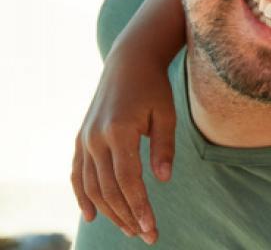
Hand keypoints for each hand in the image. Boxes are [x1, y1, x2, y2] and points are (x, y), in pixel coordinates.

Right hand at [71, 52, 175, 243]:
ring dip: (109, 211)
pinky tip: (93, 215)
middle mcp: (96, 138)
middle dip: (127, 216)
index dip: (139, 208)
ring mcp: (85, 139)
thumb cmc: (154, 89)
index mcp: (119, 132)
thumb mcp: (166, 114)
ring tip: (129, 229)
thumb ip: (164, 148)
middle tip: (145, 236)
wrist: (128, 63)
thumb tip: (162, 180)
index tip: (152, 229)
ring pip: (92, 186)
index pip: (128, 181)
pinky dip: (83, 196)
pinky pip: (78, 174)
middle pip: (109, 189)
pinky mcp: (81, 139)